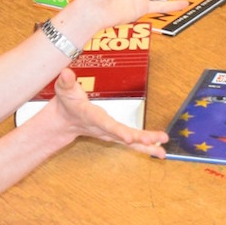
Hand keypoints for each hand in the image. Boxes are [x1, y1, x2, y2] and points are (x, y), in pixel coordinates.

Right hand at [45, 68, 169, 156]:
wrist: (63, 122)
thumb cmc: (66, 103)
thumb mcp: (63, 90)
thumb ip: (66, 82)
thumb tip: (66, 72)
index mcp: (90, 116)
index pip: (105, 124)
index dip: (117, 131)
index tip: (129, 138)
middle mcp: (102, 128)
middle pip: (122, 134)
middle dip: (138, 138)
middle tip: (152, 141)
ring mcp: (109, 133)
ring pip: (129, 141)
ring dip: (146, 146)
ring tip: (162, 151)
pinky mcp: (115, 135)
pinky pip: (132, 143)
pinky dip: (146, 147)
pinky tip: (159, 150)